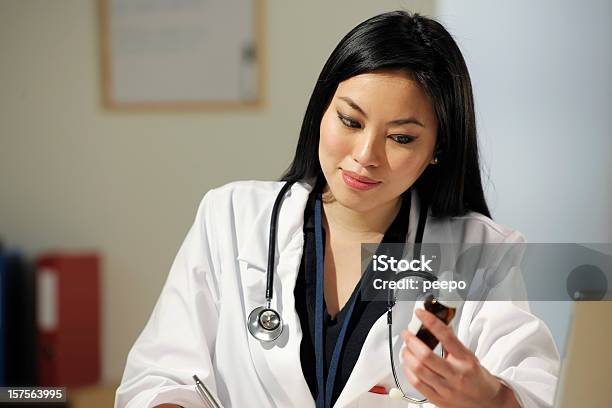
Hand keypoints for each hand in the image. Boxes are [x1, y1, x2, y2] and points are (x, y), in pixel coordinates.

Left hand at [400, 308, 520, 407]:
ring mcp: (446, 389)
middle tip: (407, 334)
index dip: (431, 322)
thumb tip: (440, 323)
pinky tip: (408, 364)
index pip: (446, 337)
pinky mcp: (437, 399)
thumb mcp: (469, 356)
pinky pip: (416, 384)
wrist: (487, 403)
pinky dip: (407, 371)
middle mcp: (456, 375)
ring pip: (418, 370)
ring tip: (406, 348)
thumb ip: (452, 341)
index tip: (421, 314)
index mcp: (465, 360)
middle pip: (426, 356)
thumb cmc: (477, 378)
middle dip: (411, 341)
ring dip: (407, 355)